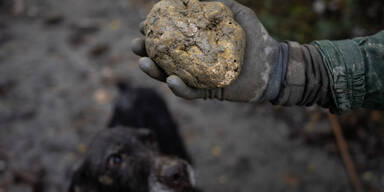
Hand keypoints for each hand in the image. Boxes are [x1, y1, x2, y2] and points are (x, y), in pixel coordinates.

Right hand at [131, 0, 280, 101]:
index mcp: (198, 44)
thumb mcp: (239, 15)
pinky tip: (170, 80)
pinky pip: (190, 92)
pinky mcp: (209, 92)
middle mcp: (195, 62)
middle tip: (136, 45)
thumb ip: (220, 5)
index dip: (155, 33)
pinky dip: (179, 88)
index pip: (171, 39)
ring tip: (143, 63)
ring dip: (155, 72)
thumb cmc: (258, 39)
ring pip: (171, 77)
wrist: (274, 65)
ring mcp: (200, 78)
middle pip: (164, 59)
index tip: (143, 25)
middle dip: (146, 52)